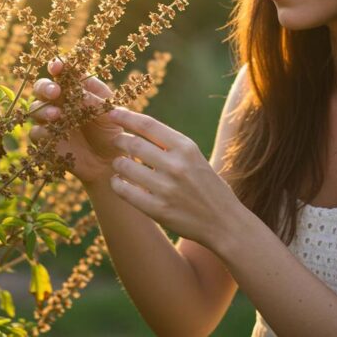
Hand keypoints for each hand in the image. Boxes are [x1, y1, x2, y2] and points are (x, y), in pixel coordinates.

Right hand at [28, 59, 124, 184]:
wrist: (109, 162)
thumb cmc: (112, 131)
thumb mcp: (110, 113)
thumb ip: (96, 101)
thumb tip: (80, 93)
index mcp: (77, 88)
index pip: (63, 72)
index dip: (57, 66)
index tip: (57, 67)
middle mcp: (60, 101)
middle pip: (42, 87)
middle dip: (45, 87)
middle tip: (55, 92)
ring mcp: (51, 120)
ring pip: (35, 108)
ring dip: (43, 109)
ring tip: (57, 114)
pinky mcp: (46, 140)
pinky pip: (35, 132)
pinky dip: (41, 131)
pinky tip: (51, 133)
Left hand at [105, 107, 242, 246]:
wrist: (225, 223)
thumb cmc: (208, 187)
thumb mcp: (195, 158)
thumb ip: (170, 146)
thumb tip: (137, 131)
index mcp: (186, 148)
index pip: (148, 125)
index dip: (126, 116)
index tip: (112, 113)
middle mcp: (176, 165)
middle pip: (133, 144)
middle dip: (119, 140)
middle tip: (116, 141)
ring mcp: (166, 188)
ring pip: (125, 167)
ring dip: (118, 163)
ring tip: (120, 164)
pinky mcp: (158, 209)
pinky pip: (125, 191)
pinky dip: (117, 184)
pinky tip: (118, 182)